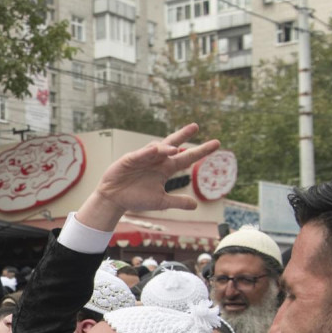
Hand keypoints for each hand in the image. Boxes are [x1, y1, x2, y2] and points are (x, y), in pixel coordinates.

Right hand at [76, 125, 220, 230]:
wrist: (114, 200)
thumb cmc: (136, 198)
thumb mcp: (160, 201)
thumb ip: (177, 202)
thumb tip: (196, 206)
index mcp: (165, 169)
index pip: (186, 158)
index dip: (201, 151)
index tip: (217, 144)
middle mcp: (156, 160)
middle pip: (172, 144)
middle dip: (183, 135)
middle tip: (195, 126)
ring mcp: (143, 158)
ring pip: (157, 148)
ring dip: (165, 147)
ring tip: (174, 149)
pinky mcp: (129, 159)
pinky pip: (140, 154)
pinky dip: (147, 152)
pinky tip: (155, 151)